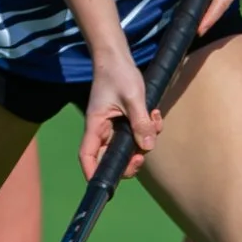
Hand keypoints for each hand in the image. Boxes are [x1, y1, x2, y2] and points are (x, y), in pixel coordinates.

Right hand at [79, 47, 156, 179]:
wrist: (118, 56)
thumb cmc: (119, 73)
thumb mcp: (133, 98)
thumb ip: (140, 123)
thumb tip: (147, 147)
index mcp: (96, 125)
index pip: (87, 156)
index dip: (92, 173)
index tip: (104, 184)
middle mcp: (102, 129)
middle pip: (111, 157)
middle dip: (129, 160)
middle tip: (143, 157)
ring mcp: (114, 125)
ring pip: (128, 146)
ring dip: (144, 139)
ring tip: (153, 119)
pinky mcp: (124, 120)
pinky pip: (137, 133)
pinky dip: (148, 128)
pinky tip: (154, 114)